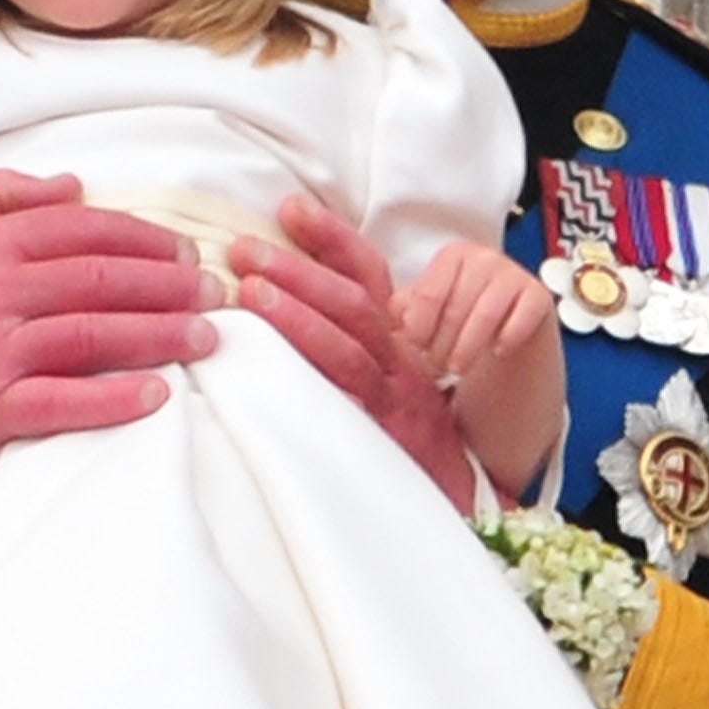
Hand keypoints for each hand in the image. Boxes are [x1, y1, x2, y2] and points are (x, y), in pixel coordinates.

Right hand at [0, 171, 219, 509]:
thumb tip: (71, 183)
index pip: (83, 231)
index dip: (145, 238)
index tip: (188, 251)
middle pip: (100, 278)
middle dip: (169, 283)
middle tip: (217, 293)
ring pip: (92, 333)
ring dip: (160, 334)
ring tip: (207, 337)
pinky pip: (60, 402)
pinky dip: (112, 399)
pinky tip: (158, 394)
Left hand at [230, 195, 471, 507]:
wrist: (464, 500)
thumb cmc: (414, 439)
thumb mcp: (390, 380)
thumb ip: (350, 345)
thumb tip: (281, 307)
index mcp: (397, 339)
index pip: (367, 274)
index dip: (331, 237)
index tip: (289, 207)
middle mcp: (400, 360)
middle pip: (354, 301)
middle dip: (299, 269)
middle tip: (244, 249)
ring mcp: (394, 398)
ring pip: (349, 348)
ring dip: (299, 316)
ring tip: (250, 293)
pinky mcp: (386, 436)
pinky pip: (349, 404)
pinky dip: (313, 382)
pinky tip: (271, 369)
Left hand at [395, 242, 564, 501]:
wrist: (506, 344)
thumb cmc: (453, 330)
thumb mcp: (418, 321)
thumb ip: (390, 314)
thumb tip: (345, 311)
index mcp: (450, 258)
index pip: (427, 295)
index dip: (418, 330)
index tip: (414, 351)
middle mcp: (482, 258)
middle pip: (454, 308)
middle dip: (441, 345)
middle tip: (435, 368)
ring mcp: (513, 275)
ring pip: (484, 316)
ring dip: (468, 348)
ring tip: (457, 368)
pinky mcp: (539, 297)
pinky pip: (521, 319)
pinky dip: (506, 340)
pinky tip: (497, 354)